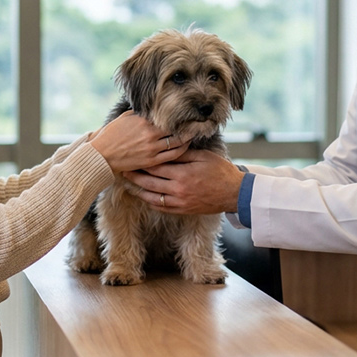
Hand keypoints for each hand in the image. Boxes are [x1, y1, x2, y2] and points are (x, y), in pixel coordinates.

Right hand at [89, 111, 185, 172]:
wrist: (102, 155)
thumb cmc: (112, 134)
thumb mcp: (125, 117)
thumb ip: (141, 112)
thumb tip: (153, 106)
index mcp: (144, 121)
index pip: (168, 116)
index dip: (180, 114)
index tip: (188, 111)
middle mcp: (150, 134)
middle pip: (176, 129)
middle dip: (188, 125)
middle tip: (198, 122)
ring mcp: (152, 149)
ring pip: (177, 143)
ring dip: (188, 138)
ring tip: (194, 133)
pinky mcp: (151, 161)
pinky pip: (172, 156)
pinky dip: (182, 150)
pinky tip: (185, 146)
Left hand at [123, 149, 243, 214]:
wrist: (234, 193)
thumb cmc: (221, 171)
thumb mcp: (203, 156)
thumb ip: (182, 153)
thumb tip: (165, 146)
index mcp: (182, 174)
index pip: (155, 167)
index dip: (141, 162)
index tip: (130, 158)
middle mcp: (178, 189)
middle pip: (149, 183)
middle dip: (134, 177)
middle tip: (121, 171)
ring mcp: (180, 202)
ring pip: (152, 198)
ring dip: (138, 192)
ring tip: (127, 186)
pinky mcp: (183, 210)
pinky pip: (162, 208)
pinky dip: (151, 202)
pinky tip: (144, 197)